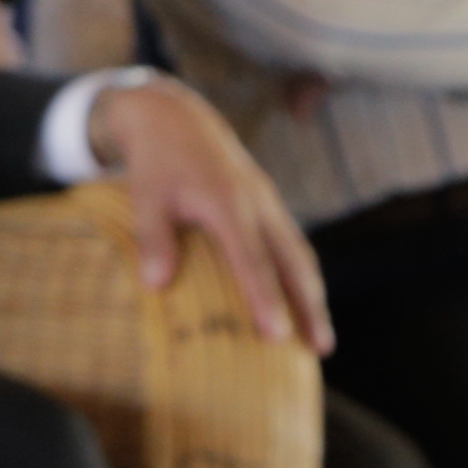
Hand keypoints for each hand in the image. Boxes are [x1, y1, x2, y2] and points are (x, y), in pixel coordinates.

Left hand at [86, 78, 334, 351]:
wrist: (176, 118)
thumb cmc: (157, 162)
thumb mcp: (145, 194)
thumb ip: (153, 236)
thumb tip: (156, 285)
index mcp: (228, 201)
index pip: (252, 258)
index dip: (265, 297)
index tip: (277, 335)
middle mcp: (259, 203)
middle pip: (293, 261)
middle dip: (309, 306)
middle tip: (321, 349)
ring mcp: (269, 203)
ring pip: (300, 254)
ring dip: (313, 296)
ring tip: (321, 341)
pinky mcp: (270, 204)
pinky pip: (293, 245)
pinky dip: (302, 277)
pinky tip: (304, 306)